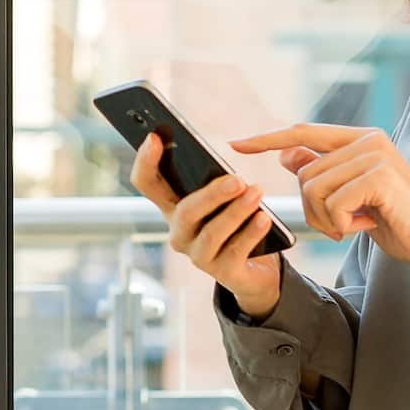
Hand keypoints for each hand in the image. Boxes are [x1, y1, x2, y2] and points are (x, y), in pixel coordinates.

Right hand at [129, 131, 283, 318]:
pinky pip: (236, 250)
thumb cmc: (236, 222)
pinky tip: (264, 218)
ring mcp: (198, 255)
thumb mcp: (222, 197)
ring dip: (237, 211)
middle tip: (237, 179)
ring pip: (213, 232)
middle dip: (212, 194)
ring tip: (257, 193)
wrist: (255, 268)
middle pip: (186, 211)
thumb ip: (215, 177)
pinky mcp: (222, 272)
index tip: (154, 137)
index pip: (146, 183)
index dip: (145, 160)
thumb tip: (225, 156)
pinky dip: (251, 232)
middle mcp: (179, 232)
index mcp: (173, 207)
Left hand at [229, 122, 409, 268]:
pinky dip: (342, 223)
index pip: (302, 133)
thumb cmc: (394, 219)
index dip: (267, 139)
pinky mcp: (379, 176)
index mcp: (360, 139)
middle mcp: (368, 140)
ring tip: (357, 223)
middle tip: (342, 223)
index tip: (235, 144)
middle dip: (314, 208)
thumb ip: (323, 171)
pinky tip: (367, 225)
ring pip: (314, 188)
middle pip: (304, 173)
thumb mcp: (351, 195)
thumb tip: (285, 153)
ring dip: (328, 218)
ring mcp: (375, 155)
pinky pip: (332, 203)